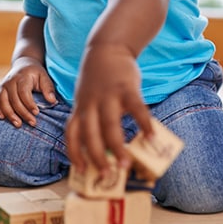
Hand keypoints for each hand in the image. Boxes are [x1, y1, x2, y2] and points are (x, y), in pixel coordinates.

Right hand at [0, 57, 56, 127]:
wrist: (23, 65)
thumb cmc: (35, 73)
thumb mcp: (44, 77)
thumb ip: (48, 88)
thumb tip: (52, 101)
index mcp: (22, 77)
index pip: (23, 92)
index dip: (29, 104)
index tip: (37, 113)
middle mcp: (10, 81)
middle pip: (14, 99)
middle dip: (22, 113)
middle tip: (32, 123)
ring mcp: (3, 86)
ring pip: (2, 101)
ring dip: (9, 114)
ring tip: (18, 124)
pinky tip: (3, 118)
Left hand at [66, 43, 153, 174]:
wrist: (107, 47)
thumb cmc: (98, 79)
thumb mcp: (87, 97)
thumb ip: (93, 118)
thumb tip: (106, 148)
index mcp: (80, 108)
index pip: (71, 134)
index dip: (74, 153)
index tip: (80, 170)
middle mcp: (90, 104)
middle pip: (90, 135)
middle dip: (97, 158)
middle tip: (106, 177)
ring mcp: (108, 96)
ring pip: (109, 126)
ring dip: (117, 147)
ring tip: (126, 165)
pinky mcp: (126, 87)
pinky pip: (136, 108)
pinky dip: (143, 123)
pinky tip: (151, 137)